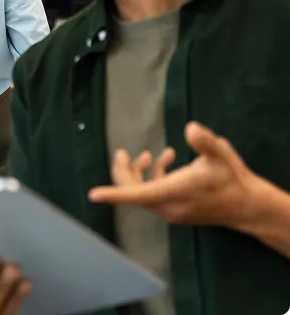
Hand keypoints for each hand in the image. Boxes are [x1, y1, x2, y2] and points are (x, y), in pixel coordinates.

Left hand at [89, 121, 260, 227]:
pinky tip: (167, 160)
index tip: (93, 194)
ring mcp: (170, 211)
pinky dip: (153, 178)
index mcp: (174, 192)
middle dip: (123, 171)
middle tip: (122, 153)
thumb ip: (205, 141)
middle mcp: (168, 206)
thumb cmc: (232, 179)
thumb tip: (190, 128)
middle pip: (132, 191)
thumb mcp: (221, 154)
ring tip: (147, 155)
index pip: (137, 194)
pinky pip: (153, 195)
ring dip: (139, 173)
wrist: (247, 206)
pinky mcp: (175, 210)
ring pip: (141, 193)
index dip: (114, 194)